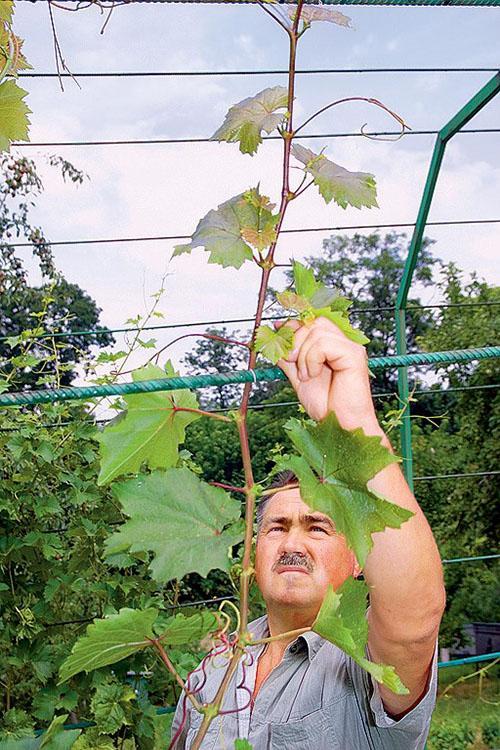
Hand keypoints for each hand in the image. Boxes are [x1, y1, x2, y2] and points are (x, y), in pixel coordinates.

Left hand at [277, 317, 381, 432]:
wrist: (341, 426)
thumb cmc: (326, 405)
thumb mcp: (299, 378)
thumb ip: (289, 360)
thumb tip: (275, 342)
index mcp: (334, 347)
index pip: (312, 322)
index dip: (292, 325)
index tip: (276, 331)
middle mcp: (344, 344)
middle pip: (314, 322)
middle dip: (295, 340)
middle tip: (291, 361)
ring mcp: (350, 348)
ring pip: (317, 331)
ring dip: (303, 354)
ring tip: (307, 375)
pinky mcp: (354, 356)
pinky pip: (324, 344)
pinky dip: (312, 359)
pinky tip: (314, 375)